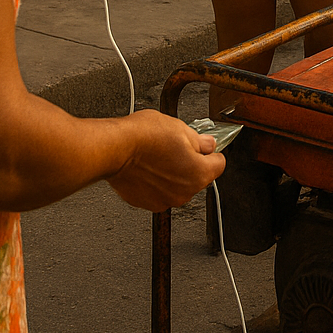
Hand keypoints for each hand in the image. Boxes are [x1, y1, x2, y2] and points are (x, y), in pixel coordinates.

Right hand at [106, 110, 225, 210]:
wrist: (114, 149)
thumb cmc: (143, 137)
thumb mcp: (180, 128)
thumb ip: (200, 140)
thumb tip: (208, 144)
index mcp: (199, 173)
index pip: (219, 164)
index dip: (212, 152)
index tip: (204, 147)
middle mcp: (185, 192)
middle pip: (198, 177)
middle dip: (191, 163)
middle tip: (175, 147)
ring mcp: (165, 200)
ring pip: (178, 186)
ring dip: (173, 175)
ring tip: (158, 156)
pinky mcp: (147, 203)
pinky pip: (159, 192)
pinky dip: (156, 183)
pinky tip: (147, 167)